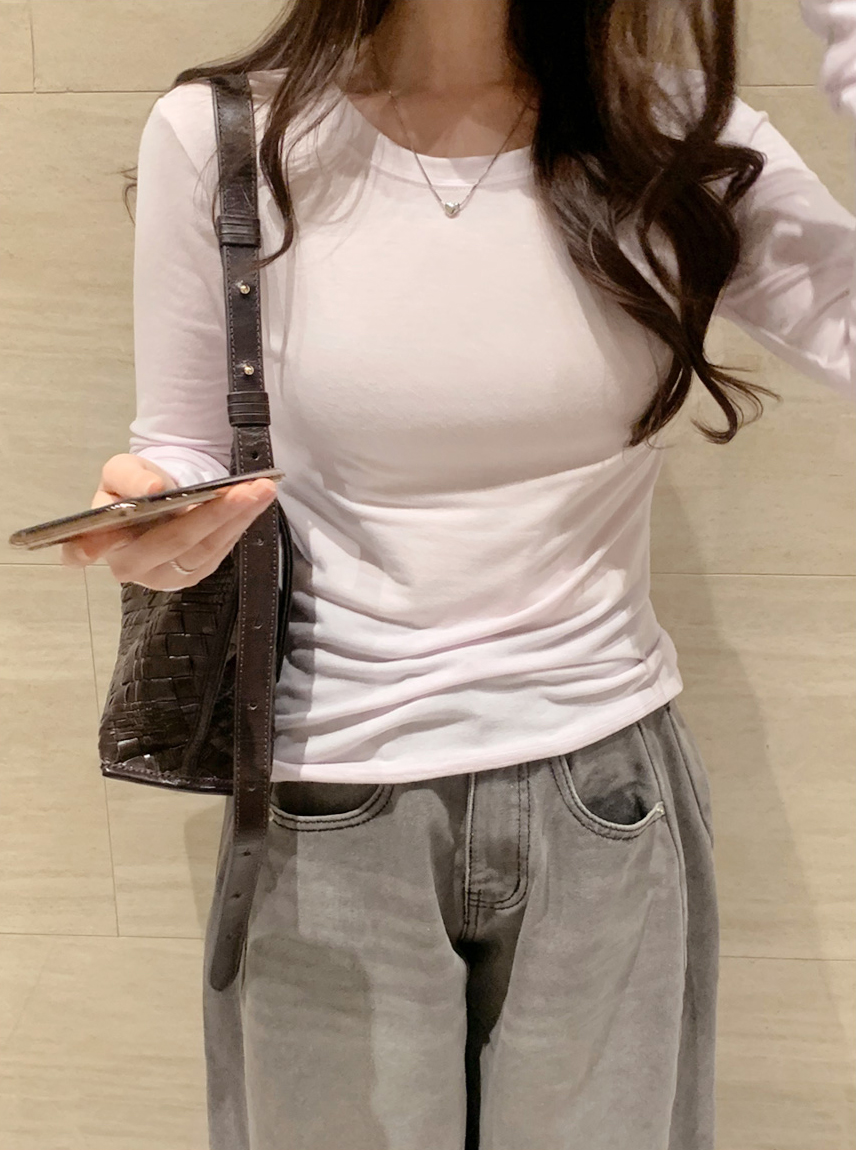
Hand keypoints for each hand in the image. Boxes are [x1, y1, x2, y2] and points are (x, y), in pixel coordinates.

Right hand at [60, 453, 276, 589]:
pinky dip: (241, 523)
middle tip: (245, 490)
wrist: (159, 497)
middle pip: (171, 543)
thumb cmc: (133, 486)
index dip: (89, 548)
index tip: (96, 543)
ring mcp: (164, 575)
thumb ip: (128, 477)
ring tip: (262, 489)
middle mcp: (129, 565)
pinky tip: (257, 501)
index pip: (84, 550)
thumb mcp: (123, 469)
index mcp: (100, 539)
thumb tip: (150, 489)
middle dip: (212, 515)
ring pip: (203, 548)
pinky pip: (219, 551)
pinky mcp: (192, 574)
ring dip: (237, 518)